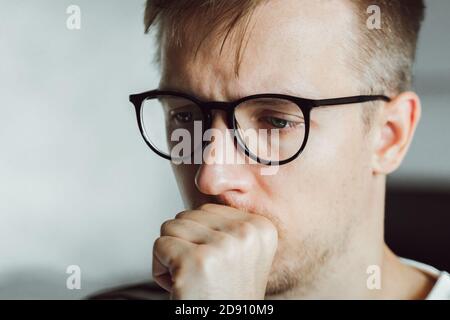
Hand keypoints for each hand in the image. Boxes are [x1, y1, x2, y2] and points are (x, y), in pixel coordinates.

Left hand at [152, 203, 277, 298]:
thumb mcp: (240, 253)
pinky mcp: (196, 261)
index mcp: (261, 229)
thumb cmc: (223, 295)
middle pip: (188, 214)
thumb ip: (227, 223)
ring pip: (170, 226)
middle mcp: (247, 234)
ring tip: (192, 278)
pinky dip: (160, 268)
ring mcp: (223, 247)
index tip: (216, 264)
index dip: (201, 238)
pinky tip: (180, 285)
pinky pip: (159, 244)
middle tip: (202, 274)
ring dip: (171, 255)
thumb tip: (205, 183)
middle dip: (185, 244)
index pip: (208, 209)